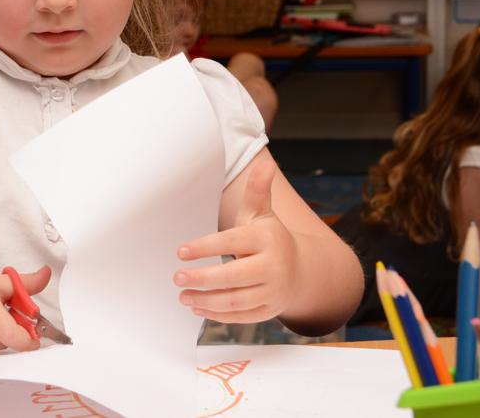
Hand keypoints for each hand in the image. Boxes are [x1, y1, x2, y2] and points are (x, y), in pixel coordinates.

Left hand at [173, 160, 299, 322]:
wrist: (302, 270)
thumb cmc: (270, 238)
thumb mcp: (263, 213)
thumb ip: (258, 191)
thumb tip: (267, 164)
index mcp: (267, 239)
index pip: (232, 242)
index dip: (205, 247)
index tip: (180, 251)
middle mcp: (272, 267)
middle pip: (234, 277)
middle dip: (203, 278)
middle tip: (177, 277)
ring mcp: (272, 291)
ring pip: (236, 301)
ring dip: (206, 300)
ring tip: (183, 295)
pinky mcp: (269, 311)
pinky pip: (242, 317)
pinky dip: (218, 315)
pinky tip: (197, 308)